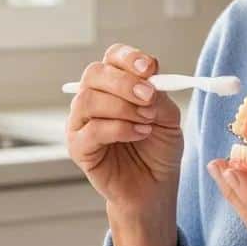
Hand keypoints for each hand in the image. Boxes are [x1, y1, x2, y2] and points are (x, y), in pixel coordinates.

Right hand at [66, 43, 182, 214]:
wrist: (154, 188)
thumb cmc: (158, 150)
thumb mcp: (168, 118)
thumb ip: (159, 97)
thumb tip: (149, 82)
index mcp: (114, 85)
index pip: (112, 58)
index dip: (129, 58)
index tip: (150, 68)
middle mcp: (92, 99)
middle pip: (94, 73)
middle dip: (124, 82)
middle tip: (149, 96)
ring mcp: (80, 123)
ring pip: (88, 100)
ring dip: (123, 107)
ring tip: (147, 120)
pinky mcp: (78, 148)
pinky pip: (91, 130)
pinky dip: (120, 129)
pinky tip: (140, 134)